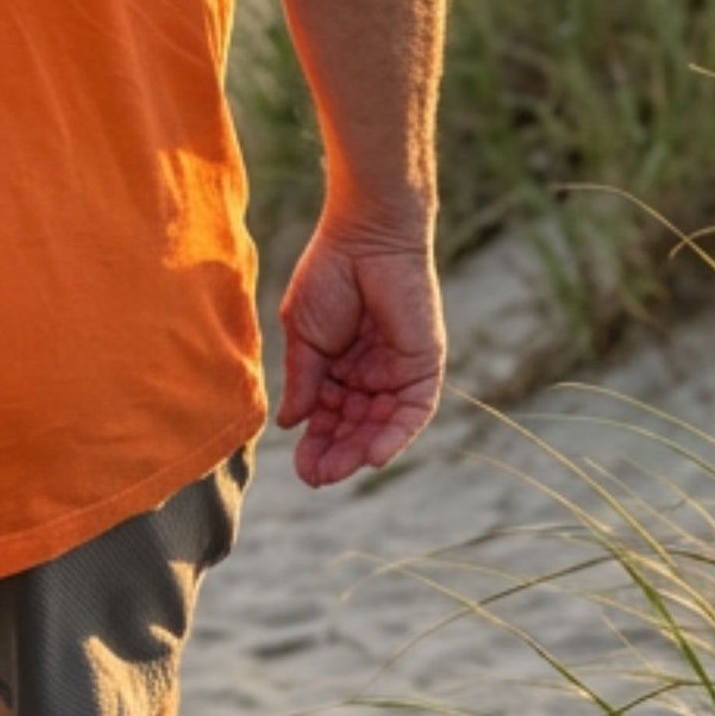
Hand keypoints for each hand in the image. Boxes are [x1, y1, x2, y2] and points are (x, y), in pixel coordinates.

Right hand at [276, 220, 443, 486]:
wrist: (364, 237)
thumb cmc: (328, 277)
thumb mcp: (304, 337)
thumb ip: (302, 381)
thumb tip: (290, 424)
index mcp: (338, 368)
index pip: (327, 418)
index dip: (315, 444)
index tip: (301, 469)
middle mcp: (370, 375)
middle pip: (354, 427)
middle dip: (335, 453)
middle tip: (316, 478)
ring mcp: (397, 371)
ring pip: (381, 425)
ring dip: (360, 450)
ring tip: (336, 471)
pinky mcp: (423, 365)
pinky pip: (414, 410)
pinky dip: (395, 434)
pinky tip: (373, 454)